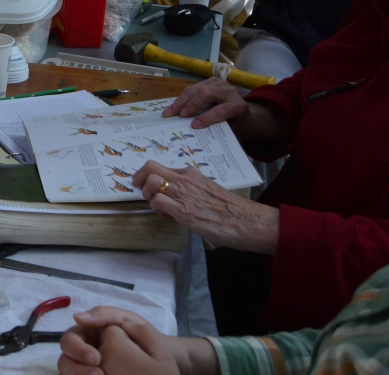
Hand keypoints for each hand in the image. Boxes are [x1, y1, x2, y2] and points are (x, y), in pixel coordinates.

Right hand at [59, 308, 189, 374]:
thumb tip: (77, 317)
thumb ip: (103, 314)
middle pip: (66, 360)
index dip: (78, 350)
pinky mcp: (92, 373)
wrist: (161, 357)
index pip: (69, 340)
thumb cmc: (141, 335)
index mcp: (85, 334)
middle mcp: (82, 351)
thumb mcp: (125, 319)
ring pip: (70, 372)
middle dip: (78, 368)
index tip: (97, 359)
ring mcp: (86, 367)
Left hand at [132, 161, 278, 253]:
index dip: (150, 177)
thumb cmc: (230, 210)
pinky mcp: (184, 211)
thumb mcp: (207, 191)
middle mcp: (185, 179)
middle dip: (139, 179)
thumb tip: (174, 196)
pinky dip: (157, 209)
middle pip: (150, 167)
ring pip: (150, 182)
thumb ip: (190, 189)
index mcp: (191, 173)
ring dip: (148, 195)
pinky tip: (169, 217)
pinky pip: (158, 201)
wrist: (248, 221)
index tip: (149, 187)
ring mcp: (183, 194)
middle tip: (142, 192)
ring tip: (159, 207)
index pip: (160, 167)